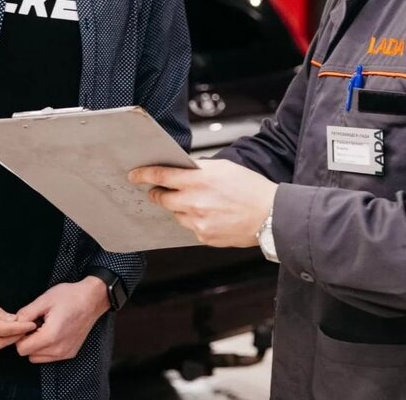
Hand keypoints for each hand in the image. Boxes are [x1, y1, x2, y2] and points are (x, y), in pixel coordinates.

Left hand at [14, 278, 109, 363]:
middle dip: (28, 341)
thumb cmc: (69, 296)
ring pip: (38, 358)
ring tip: (44, 327)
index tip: (26, 324)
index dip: (19, 336)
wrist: (92, 299)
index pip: (21, 349)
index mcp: (50, 336)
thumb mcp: (44, 300)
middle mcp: (58, 349)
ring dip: (37, 346)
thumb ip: (26, 314)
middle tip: (35, 323)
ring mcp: (65, 353)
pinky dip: (47, 348)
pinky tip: (53, 331)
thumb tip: (13, 323)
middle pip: (29, 355)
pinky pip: (50, 357)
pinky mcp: (70, 353)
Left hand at [129, 159, 277, 247]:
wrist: (271, 215)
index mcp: (198, 180)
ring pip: (176, 213)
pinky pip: (190, 227)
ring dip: (179, 207)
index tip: (134, 175)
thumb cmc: (251, 189)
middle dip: (159, 193)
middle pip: (162, 198)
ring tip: (199, 202)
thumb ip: (199, 170)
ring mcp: (197, 221)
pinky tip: (210, 215)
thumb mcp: (224, 168)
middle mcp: (193, 202)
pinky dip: (194, 220)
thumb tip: (183, 172)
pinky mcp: (203, 236)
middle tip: (160, 190)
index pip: (160, 176)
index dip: (143, 175)